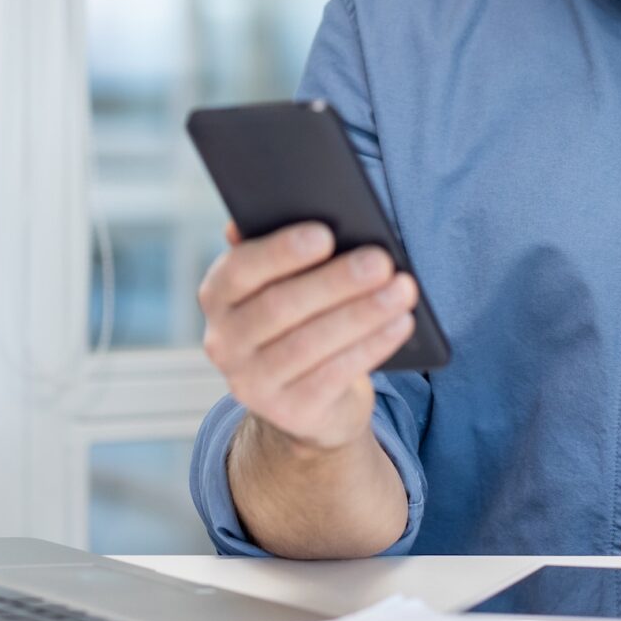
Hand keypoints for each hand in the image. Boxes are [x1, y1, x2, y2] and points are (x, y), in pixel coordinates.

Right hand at [197, 221, 419, 452]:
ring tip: (403, 290)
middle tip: (381, 260)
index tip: (325, 234)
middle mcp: (224, 342)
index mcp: (218, 297)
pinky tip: (401, 324)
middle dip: (336, 281)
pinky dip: (372, 346)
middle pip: (281, 307)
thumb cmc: (300, 318)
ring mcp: (252, 383)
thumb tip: (280, 208)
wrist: (308, 398)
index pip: (239, 269)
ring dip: (363, 313)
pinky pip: (334, 375)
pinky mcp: (289, 412)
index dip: (281, 252)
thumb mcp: (284, 283)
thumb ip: (279, 250)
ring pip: (311, 343)